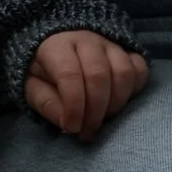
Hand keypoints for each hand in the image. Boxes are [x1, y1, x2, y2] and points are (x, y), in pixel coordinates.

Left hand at [23, 29, 149, 141]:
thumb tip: (67, 122)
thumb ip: (45, 103)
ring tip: (102, 119)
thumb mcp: (32, 87)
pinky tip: (118, 103)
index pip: (69, 74)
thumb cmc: (44, 71)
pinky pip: (139, 69)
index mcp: (57, 46)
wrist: (60, 46)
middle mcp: (86, 40)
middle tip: (88, 131)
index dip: (73, 106)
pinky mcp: (127, 51)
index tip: (72, 128)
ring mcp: (110, 44)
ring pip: (123, 73)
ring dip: (115, 104)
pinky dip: (134, 91)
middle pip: (99, 75)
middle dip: (95, 110)